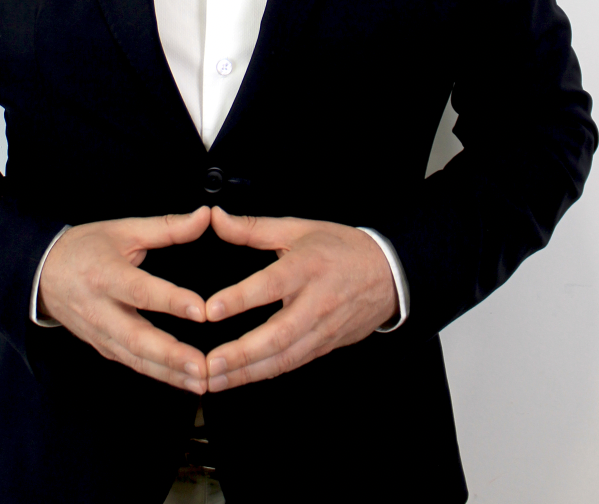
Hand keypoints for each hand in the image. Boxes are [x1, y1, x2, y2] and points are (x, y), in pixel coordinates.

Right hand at [37, 206, 211, 393]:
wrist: (41, 272)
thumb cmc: (85, 247)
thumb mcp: (123, 229)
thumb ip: (167, 227)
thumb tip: (204, 216)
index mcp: (105, 274)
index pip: (141, 291)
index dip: (171, 301)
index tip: (202, 311)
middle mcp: (100, 309)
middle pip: (136, 337)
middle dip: (171, 355)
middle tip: (203, 366)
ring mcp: (100, 332)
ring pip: (135, 358)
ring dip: (169, 373)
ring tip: (201, 381)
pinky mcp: (102, 347)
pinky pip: (132, 363)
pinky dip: (158, 375)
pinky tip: (183, 380)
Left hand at [202, 208, 397, 390]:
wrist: (388, 274)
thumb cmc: (339, 247)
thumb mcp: (298, 228)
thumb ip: (253, 227)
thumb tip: (216, 217)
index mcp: (308, 266)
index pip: (272, 284)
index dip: (241, 298)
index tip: (211, 309)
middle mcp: (317, 302)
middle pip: (279, 333)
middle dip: (243, 352)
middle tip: (210, 362)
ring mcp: (323, 328)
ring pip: (285, 357)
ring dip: (248, 372)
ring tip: (215, 379)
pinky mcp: (326, 346)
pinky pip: (293, 364)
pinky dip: (265, 373)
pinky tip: (239, 380)